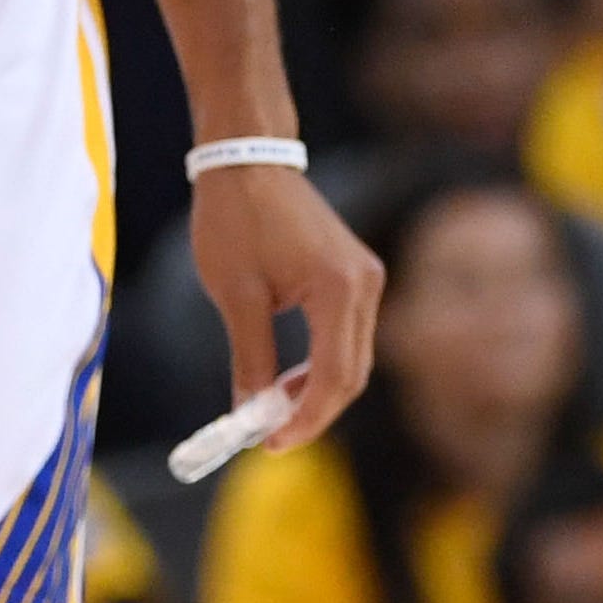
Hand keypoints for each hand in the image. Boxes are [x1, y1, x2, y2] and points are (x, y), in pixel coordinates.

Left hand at [190, 163, 381, 450]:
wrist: (248, 157)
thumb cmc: (237, 218)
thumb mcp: (237, 295)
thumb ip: (251, 359)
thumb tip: (252, 414)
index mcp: (339, 289)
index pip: (334, 376)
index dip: (305, 419)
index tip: (268, 445)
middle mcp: (365, 284)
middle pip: (352, 374)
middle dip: (313, 411)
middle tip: (268, 436)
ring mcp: (365, 277)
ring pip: (353, 358)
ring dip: (317, 390)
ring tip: (270, 408)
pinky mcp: (356, 274)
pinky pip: (347, 335)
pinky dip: (321, 363)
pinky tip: (286, 375)